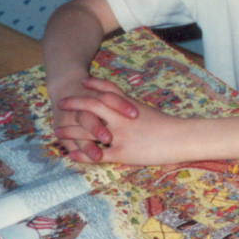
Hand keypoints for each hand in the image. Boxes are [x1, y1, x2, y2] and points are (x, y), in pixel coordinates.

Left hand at [56, 77, 182, 164]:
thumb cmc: (172, 126)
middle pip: (92, 105)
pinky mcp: (123, 153)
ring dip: (71, 130)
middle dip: (75, 103)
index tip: (82, 82)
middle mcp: (122, 118)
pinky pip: (98, 154)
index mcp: (130, 107)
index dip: (94, 85)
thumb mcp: (151, 112)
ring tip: (57, 131)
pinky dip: (83, 155)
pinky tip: (71, 155)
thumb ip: (136, 109)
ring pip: (89, 130)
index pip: (108, 91)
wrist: (182, 138)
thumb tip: (129, 108)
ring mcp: (121, 135)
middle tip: (61, 102)